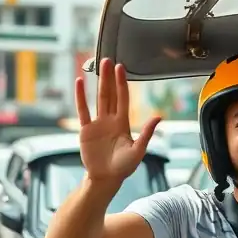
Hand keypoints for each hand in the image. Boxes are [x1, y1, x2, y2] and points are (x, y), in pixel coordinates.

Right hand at [74, 58, 159, 183]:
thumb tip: (158, 116)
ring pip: (98, 99)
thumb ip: (146, 132)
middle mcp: (110, 120)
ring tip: (96, 67)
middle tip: (108, 60)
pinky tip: (79, 83)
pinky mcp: (86, 130)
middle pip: (110, 94)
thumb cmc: (124, 166)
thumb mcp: (138, 150)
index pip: (123, 99)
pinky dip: (81, 97)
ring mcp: (97, 123)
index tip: (121, 68)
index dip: (122, 83)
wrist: (106, 178)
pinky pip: (82, 111)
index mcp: (123, 123)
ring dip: (98, 83)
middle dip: (110, 77)